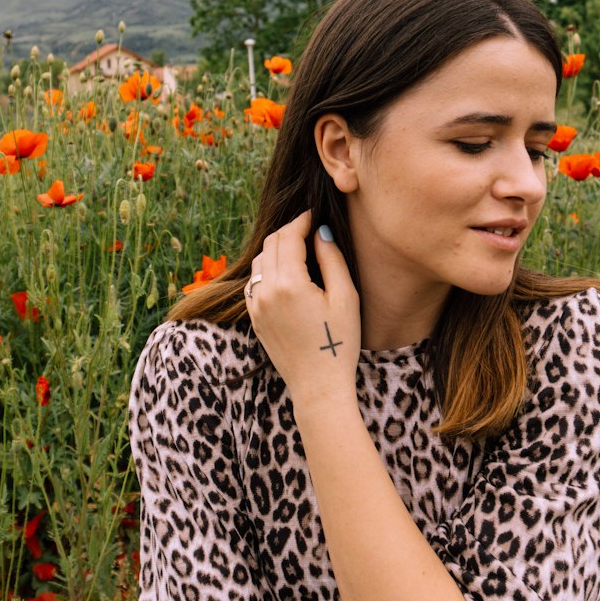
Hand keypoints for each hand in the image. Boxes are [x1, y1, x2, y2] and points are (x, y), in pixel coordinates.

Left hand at [245, 211, 361, 412]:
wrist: (318, 386)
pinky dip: (267, 270)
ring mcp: (255, 306)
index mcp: (289, 283)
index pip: (288, 236)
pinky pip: (255, 282)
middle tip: (308, 228)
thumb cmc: (338, 342)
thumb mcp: (345, 297)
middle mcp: (265, 291)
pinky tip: (286, 274)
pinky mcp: (254, 318)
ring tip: (299, 249)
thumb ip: (331, 259)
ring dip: (276, 249)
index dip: (302, 220)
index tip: (314, 214)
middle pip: (270, 244)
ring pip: (260, 261)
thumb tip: (320, 232)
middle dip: (289, 231)